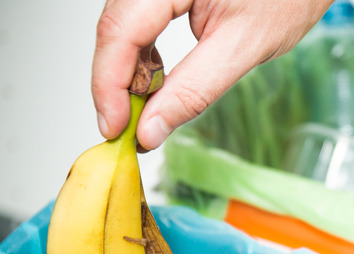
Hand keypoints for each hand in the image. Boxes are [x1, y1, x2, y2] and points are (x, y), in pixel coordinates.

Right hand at [92, 0, 332, 149]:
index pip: (120, 30)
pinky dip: (143, 57)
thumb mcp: (244, 47)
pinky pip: (138, 22)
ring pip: (122, 27)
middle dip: (116, 84)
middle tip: (124, 130)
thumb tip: (151, 129)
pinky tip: (154, 85)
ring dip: (128, 73)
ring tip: (142, 113)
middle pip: (115, 28)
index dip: (109, 84)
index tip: (114, 128)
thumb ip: (194, 89)